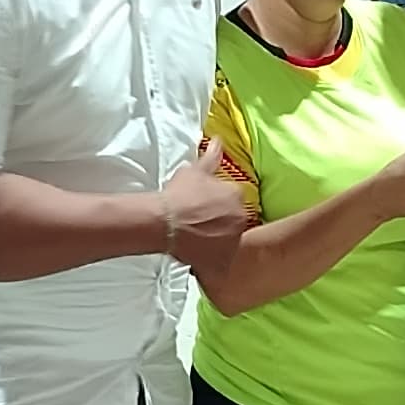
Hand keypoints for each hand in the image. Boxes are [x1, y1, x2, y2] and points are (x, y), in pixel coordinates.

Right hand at [159, 133, 247, 274]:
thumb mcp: (195, 170)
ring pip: (228, 242)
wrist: (164, 221)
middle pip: (233, 221)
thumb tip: (220, 139)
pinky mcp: (222, 261)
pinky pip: (221, 265)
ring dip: (216, 242)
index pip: (233, 200)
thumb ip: (211, 156)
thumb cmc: (179, 194)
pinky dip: (213, 265)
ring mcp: (232, 241)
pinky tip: (200, 260)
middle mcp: (240, 218)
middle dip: (220, 223)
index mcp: (236, 195)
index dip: (217, 204)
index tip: (204, 207)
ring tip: (196, 241)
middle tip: (199, 224)